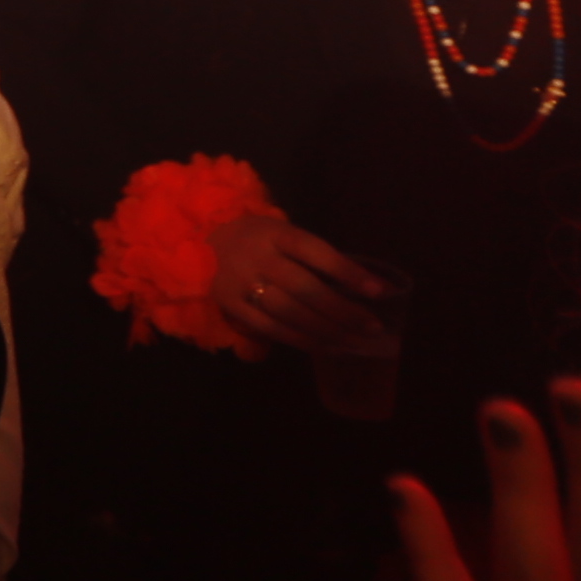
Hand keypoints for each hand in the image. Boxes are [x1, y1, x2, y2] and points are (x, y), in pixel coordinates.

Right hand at [204, 206, 395, 361]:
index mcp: (274, 234)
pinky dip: (303, 340)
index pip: (317, 252)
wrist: (200, 243)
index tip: (380, 291)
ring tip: (355, 342)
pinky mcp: (232, 306)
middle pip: (306, 289)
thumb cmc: (255, 240)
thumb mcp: (281, 234)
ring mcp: (242, 283)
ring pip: (291, 313)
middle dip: (344, 311)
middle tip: (373, 327)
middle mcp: (257, 258)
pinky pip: (272, 328)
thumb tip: (363, 286)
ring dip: (328, 331)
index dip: (348, 273)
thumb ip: (313, 257)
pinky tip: (327, 347)